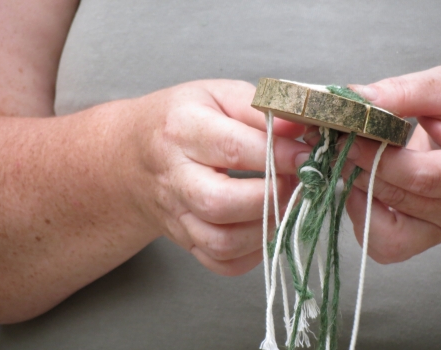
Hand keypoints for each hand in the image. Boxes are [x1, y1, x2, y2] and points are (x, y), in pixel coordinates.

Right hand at [124, 80, 310, 274]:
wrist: (134, 155)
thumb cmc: (182, 120)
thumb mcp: (217, 95)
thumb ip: (259, 108)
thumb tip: (300, 128)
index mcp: (182, 130)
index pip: (234, 148)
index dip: (278, 155)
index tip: (306, 155)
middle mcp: (175, 177)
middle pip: (220, 203)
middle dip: (270, 196)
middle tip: (294, 181)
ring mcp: (176, 214)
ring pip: (221, 242)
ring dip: (265, 228)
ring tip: (282, 203)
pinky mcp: (184, 239)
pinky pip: (219, 262)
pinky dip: (251, 253)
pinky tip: (264, 227)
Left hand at [306, 65, 440, 262]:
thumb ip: (405, 93)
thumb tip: (357, 100)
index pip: (422, 177)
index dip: (375, 159)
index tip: (346, 137)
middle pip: (399, 200)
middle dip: (356, 169)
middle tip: (331, 143)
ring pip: (388, 235)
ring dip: (356, 197)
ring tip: (347, 165)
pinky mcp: (426, 232)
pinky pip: (387, 245)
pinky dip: (364, 217)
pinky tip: (359, 186)